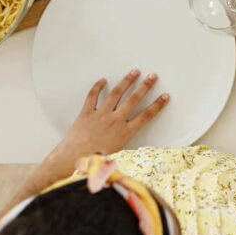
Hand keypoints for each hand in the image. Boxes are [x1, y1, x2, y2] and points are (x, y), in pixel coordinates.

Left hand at [48, 70, 168, 168]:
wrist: (70, 160)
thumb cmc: (93, 163)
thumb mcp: (115, 157)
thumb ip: (124, 147)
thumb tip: (130, 149)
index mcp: (124, 133)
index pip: (145, 116)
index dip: (157, 105)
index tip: (165, 96)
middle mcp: (114, 121)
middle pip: (134, 99)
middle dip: (145, 86)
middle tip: (152, 76)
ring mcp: (100, 115)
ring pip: (116, 93)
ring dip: (127, 81)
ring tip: (134, 72)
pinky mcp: (86, 113)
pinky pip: (92, 96)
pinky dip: (98, 87)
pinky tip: (103, 80)